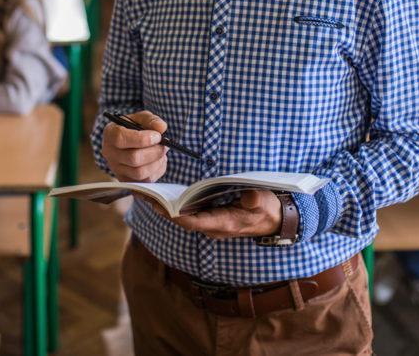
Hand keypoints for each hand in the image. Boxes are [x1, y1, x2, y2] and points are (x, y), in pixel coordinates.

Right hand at [101, 111, 169, 183]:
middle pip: (133, 158)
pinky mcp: (125, 180)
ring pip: (139, 173)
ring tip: (162, 153)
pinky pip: (144, 181)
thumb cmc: (135, 128)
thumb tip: (161, 127)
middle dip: (155, 152)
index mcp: (110, 133)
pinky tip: (158, 161)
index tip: (158, 136)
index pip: (121, 138)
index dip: (142, 139)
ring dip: (157, 163)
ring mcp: (115, 168)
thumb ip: (151, 120)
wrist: (130, 143)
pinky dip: (157, 171)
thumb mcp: (141, 119)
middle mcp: (109, 152)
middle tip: (165, 146)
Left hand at [150, 189, 282, 238]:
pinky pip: (189, 214)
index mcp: (224, 223)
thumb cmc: (268, 209)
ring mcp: (211, 223)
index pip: (194, 222)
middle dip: (162, 208)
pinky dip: (175, 205)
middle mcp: (213, 227)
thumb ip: (255, 200)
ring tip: (146, 192)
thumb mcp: (265, 202)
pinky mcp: (211, 218)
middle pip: (182, 220)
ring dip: (165, 206)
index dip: (175, 215)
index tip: (159, 206)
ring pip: (183, 217)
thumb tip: (248, 198)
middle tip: (143, 194)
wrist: (275, 220)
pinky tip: (163, 194)